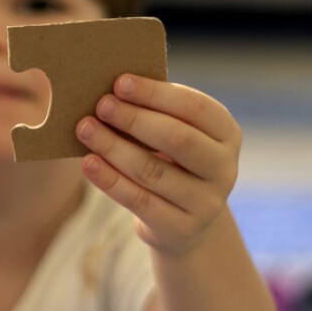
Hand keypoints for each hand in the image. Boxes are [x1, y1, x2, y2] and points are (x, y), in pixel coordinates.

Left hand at [76, 74, 241, 254]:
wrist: (183, 221)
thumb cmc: (170, 161)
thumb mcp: (175, 134)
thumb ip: (154, 112)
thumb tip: (111, 90)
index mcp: (226, 133)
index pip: (194, 107)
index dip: (156, 94)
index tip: (119, 82)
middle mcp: (223, 168)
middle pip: (177, 138)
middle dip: (134, 118)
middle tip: (101, 105)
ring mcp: (206, 202)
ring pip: (152, 170)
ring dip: (113, 147)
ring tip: (85, 129)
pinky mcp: (181, 228)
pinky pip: (138, 200)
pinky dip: (109, 179)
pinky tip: (88, 162)